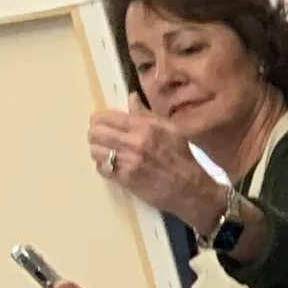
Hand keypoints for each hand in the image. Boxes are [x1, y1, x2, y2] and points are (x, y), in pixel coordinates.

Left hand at [88, 105, 223, 230]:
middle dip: (95, 134)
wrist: (191, 189)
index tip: (102, 123)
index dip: (100, 119)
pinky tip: (112, 166)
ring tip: (106, 153)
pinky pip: (102, 168)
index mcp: (145, 126)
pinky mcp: (126, 179)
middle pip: (95, 132)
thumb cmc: (182, 158)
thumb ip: (146, 114)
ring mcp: (129, 161)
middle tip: (101, 138)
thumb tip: (131, 97)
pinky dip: (104, 166)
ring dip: (98, 151)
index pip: (106, 116)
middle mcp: (134, 142)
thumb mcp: (170, 130)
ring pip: (95, 150)